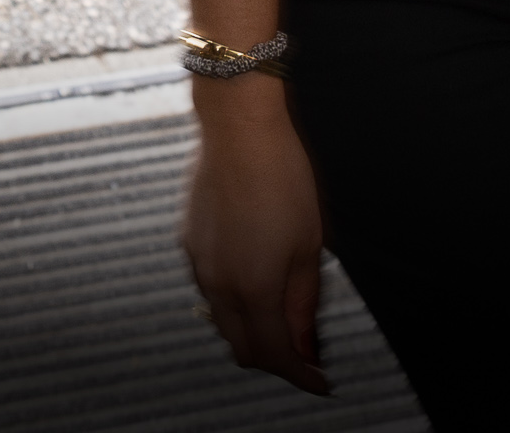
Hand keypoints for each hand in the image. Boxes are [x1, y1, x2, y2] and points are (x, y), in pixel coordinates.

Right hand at [182, 78, 328, 394]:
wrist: (239, 128)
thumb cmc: (280, 175)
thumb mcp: (309, 244)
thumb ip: (304, 301)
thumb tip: (305, 342)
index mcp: (253, 288)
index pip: (275, 356)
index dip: (301, 375)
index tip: (319, 380)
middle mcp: (219, 283)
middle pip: (243, 348)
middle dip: (274, 359)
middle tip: (303, 350)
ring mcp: (199, 263)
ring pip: (223, 321)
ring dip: (252, 329)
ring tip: (283, 313)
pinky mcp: (190, 243)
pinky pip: (210, 290)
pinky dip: (233, 301)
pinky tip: (255, 280)